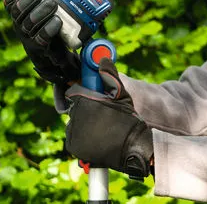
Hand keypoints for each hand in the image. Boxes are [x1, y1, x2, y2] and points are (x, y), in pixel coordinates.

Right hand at [4, 0, 79, 85]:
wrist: (57, 44)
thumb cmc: (49, 15)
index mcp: (18, 9)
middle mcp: (18, 22)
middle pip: (17, 10)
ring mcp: (27, 35)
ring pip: (28, 23)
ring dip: (41, 11)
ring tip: (53, 4)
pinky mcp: (39, 47)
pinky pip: (41, 38)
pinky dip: (49, 28)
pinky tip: (58, 20)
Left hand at [65, 58, 153, 179]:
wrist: (133, 149)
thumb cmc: (128, 120)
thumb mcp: (121, 95)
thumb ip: (110, 76)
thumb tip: (103, 59)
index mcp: (84, 101)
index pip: (74, 92)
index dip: (84, 93)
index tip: (93, 97)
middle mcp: (75, 117)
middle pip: (75, 107)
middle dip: (85, 108)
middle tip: (102, 114)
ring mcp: (73, 133)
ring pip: (74, 121)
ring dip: (83, 122)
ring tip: (102, 127)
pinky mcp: (73, 147)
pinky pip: (73, 136)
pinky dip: (81, 136)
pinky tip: (96, 136)